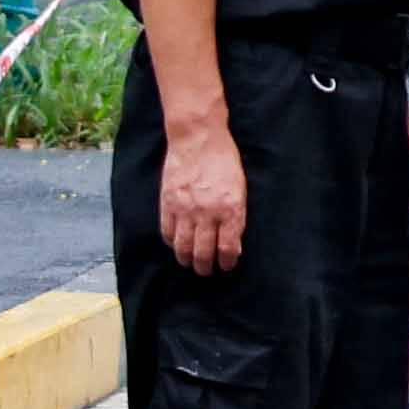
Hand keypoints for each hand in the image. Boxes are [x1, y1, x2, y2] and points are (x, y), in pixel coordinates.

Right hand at [157, 118, 246, 276]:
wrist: (198, 138)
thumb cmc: (224, 160)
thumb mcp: (240, 188)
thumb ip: (236, 216)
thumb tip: (233, 243)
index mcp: (230, 209)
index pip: (227, 248)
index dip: (227, 262)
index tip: (227, 265)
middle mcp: (207, 213)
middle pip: (203, 253)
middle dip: (206, 268)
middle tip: (207, 271)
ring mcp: (185, 209)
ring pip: (183, 248)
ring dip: (187, 260)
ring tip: (190, 263)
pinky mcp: (168, 203)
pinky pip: (167, 232)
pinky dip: (171, 242)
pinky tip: (176, 244)